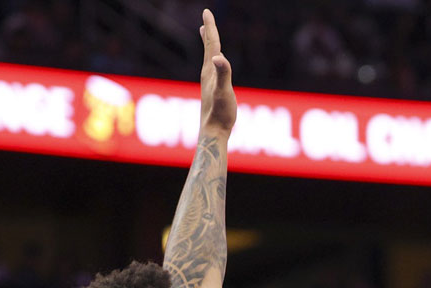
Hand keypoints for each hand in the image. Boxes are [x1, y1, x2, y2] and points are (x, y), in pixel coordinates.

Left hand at [198, 9, 235, 133]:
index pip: (211, 45)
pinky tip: (214, 62)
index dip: (210, 27)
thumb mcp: (224, 92)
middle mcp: (208, 73)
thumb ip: (223, 74)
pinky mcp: (213, 89)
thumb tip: (219, 57)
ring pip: (209, 57)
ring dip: (209, 43)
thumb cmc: (220, 114)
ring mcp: (209, 81)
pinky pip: (213, 68)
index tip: (206, 12)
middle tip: (206, 18)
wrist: (213, 132)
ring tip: (205, 33)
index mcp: (210, 70)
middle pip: (209, 47)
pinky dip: (213, 58)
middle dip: (208, 31)